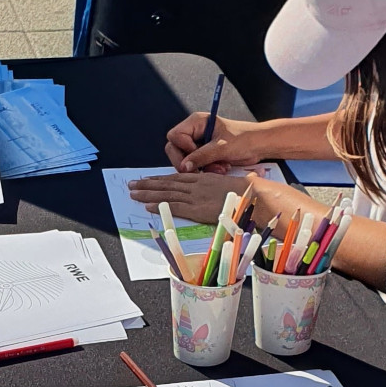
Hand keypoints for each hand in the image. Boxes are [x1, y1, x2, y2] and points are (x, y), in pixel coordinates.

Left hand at [127, 172, 254, 223]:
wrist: (253, 195)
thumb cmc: (246, 192)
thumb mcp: (228, 186)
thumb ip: (217, 188)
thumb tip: (214, 193)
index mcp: (203, 179)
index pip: (176, 177)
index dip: (160, 179)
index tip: (147, 179)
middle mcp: (196, 185)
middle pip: (167, 184)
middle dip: (147, 184)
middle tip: (131, 185)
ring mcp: (195, 196)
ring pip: (166, 194)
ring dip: (148, 194)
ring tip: (133, 194)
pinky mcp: (197, 209)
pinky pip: (174, 207)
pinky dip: (160, 206)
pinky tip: (148, 206)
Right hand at [165, 113, 262, 171]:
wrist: (259, 146)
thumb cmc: (244, 139)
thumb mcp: (222, 147)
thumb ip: (201, 156)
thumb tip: (183, 167)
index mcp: (196, 122)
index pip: (174, 136)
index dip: (183, 149)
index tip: (197, 155)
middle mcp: (194, 132)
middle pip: (175, 149)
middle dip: (190, 162)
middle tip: (204, 169)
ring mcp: (198, 144)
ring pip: (185, 161)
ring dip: (200, 168)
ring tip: (219, 168)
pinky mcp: (203, 155)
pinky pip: (195, 166)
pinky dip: (206, 170)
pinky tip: (220, 168)